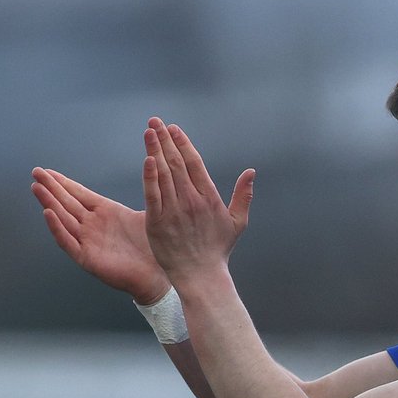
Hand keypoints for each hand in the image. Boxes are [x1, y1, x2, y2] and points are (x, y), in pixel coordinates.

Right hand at [31, 167, 170, 304]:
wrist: (158, 275)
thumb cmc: (152, 248)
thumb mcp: (142, 215)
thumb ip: (142, 193)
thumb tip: (150, 170)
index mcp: (104, 213)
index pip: (78, 194)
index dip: (63, 182)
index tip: (48, 171)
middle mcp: (92, 226)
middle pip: (67, 203)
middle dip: (51, 188)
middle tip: (36, 173)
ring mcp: (88, 242)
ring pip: (64, 219)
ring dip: (50, 204)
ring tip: (37, 188)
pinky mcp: (88, 259)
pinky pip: (68, 243)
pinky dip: (58, 229)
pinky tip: (48, 214)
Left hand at [142, 117, 255, 288]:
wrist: (201, 276)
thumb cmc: (218, 251)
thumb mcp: (237, 223)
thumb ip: (243, 196)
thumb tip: (251, 172)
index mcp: (209, 199)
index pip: (194, 163)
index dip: (182, 143)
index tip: (173, 129)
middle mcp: (191, 201)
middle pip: (176, 163)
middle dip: (165, 139)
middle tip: (155, 121)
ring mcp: (174, 212)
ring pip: (163, 174)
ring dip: (154, 149)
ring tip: (149, 131)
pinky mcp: (158, 223)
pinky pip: (152, 194)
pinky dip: (149, 176)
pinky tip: (147, 159)